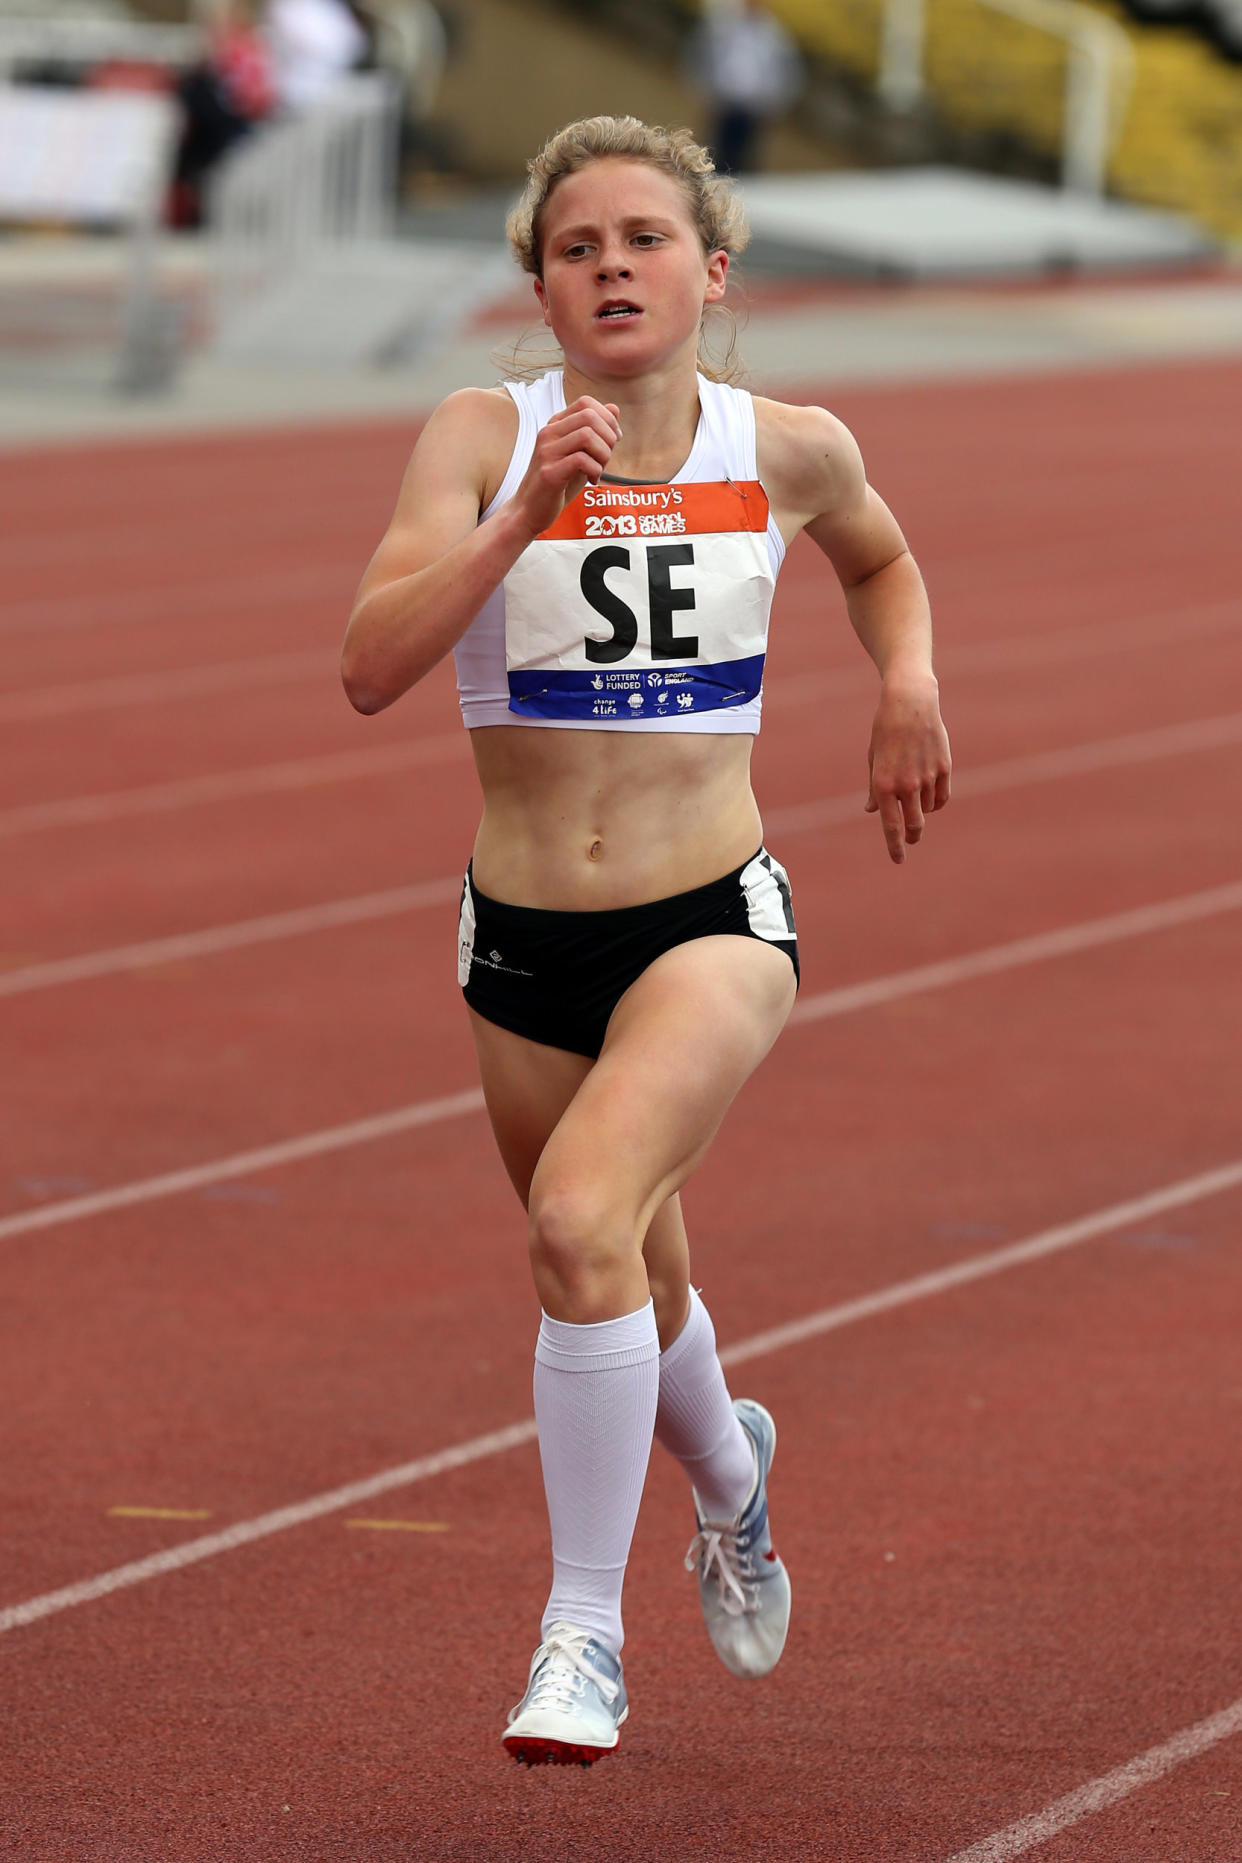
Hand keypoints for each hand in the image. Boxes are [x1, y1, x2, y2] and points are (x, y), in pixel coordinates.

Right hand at [512, 396, 621, 538]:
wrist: (530, 509)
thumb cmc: (558, 482)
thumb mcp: (579, 452)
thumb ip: (595, 431)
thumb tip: (614, 408)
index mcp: (555, 425)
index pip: (585, 402)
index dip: (607, 418)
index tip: (614, 439)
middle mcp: (548, 433)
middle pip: (589, 416)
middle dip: (608, 436)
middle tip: (607, 456)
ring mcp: (547, 452)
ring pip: (587, 435)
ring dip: (603, 454)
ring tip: (599, 469)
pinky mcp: (549, 473)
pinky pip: (581, 460)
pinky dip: (595, 470)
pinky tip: (592, 480)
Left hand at [864, 672, 951, 862]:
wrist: (909, 704)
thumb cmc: (885, 732)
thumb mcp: (873, 760)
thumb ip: (875, 789)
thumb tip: (873, 811)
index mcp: (884, 785)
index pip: (891, 826)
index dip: (895, 846)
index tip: (898, 860)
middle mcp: (906, 785)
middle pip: (914, 825)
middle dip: (912, 836)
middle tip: (910, 839)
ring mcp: (927, 778)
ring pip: (927, 809)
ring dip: (921, 809)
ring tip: (913, 792)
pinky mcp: (944, 768)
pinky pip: (941, 797)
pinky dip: (936, 801)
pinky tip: (929, 794)